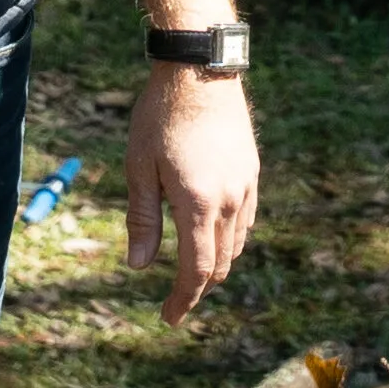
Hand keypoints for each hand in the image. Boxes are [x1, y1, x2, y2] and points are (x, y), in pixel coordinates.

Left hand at [124, 67, 258, 321]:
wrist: (200, 70)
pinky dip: (230, 239)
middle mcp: (228, 200)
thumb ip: (142, 219)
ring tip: (193, 272)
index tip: (169, 317)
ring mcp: (244, 185)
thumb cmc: (160, 116)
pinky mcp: (250, 171)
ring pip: (237, 243)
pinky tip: (213, 236)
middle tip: (176, 301)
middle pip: (221, 263)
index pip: (197, 269)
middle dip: (199, 287)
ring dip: (217, 265)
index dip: (184, 299)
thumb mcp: (139, 167)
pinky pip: (245, 219)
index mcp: (198, 203)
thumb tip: (138, 266)